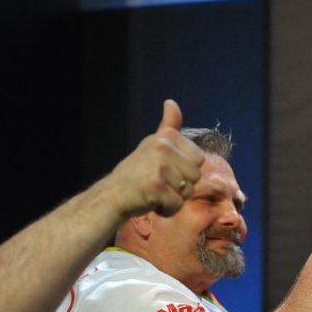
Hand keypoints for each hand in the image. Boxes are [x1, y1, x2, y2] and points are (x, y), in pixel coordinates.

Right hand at [105, 99, 205, 217]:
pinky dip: (166, 209)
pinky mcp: (156, 187)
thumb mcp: (153, 144)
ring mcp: (159, 167)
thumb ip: (168, 126)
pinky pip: (177, 204)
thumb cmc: (136, 173)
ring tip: (155, 192)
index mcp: (166, 137)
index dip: (185, 170)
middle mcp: (163, 148)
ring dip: (174, 198)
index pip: (199, 158)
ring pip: (187, 191)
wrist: (112, 195)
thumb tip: (171, 102)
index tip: (165, 170)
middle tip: (159, 183)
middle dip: (181, 185)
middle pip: (196, 175)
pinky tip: (151, 201)